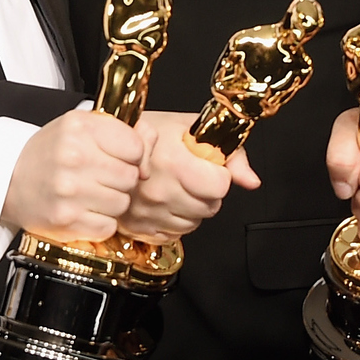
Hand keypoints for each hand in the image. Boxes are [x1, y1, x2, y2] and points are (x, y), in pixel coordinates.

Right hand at [2, 109, 144, 244]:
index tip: (117, 157)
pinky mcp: (66, 220)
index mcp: (80, 128)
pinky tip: (84, 210)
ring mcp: (70, 191)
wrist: (8, 180)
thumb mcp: (81, 127)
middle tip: (100, 177)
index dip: (132, 155)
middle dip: (121, 180)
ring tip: (90, 194)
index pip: (135, 147)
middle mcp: (74, 157)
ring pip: (122, 203)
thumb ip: (121, 130)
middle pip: (131, 177)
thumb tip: (152, 140)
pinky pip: (108, 226)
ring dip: (111, 202)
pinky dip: (100, 222)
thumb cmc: (49, 153)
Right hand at [116, 111, 260, 242]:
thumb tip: (251, 181)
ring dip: (192, 207)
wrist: (108, 144)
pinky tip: (166, 200)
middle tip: (190, 172)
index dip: (219, 174)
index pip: (219, 187)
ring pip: (194, 223)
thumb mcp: (190, 126)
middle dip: (207, 190)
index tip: (207, 164)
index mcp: (173, 163)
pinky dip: (174, 220)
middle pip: (210, 207)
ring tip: (176, 183)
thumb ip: (230, 153)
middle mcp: (158, 191)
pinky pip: (174, 234)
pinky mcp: (139, 227)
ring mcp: (147, 212)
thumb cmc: (148, 130)